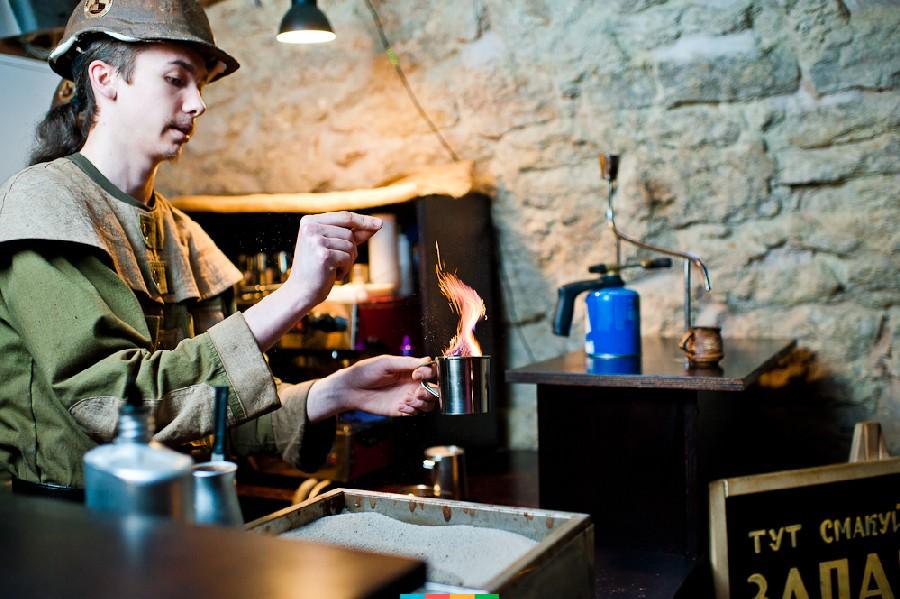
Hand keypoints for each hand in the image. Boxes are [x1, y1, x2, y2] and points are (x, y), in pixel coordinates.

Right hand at [286, 211, 381, 307]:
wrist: (302, 291)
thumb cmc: (318, 269)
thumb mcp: (333, 246)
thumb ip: (352, 234)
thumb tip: (377, 224)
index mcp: (309, 221)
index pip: (344, 217)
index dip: (363, 221)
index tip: (380, 224)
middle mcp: (310, 227)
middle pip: (349, 233)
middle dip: (351, 250)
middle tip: (337, 262)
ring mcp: (316, 240)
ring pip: (350, 246)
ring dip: (347, 261)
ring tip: (332, 269)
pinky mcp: (323, 254)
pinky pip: (348, 258)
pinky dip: (345, 270)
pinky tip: (332, 275)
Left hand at [307, 356, 437, 419]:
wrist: (350, 390)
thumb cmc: (365, 372)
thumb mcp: (385, 362)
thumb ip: (407, 363)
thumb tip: (427, 360)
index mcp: (410, 370)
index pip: (432, 372)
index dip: (429, 374)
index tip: (416, 374)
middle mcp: (411, 384)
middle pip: (435, 390)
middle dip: (431, 391)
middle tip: (418, 391)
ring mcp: (407, 397)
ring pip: (428, 404)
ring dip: (423, 403)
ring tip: (408, 400)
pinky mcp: (401, 410)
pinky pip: (416, 413)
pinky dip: (412, 411)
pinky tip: (400, 406)